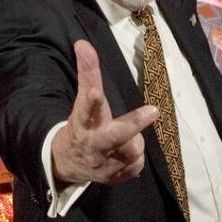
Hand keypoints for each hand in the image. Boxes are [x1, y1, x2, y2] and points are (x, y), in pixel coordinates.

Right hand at [51, 41, 158, 185]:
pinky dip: (134, 159)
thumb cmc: (83, 124)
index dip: (91, 101)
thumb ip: (87, 73)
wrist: (68, 162)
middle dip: (132, 125)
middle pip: (114, 136)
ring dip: (134, 142)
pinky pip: (136, 166)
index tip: (95, 91)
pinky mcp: (113, 178)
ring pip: (132, 150)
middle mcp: (92, 145)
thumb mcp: (82, 101)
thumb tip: (82, 42)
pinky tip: (124, 155)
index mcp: (83, 122)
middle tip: (152, 111)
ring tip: (127, 139)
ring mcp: (103, 164)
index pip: (85, 109)